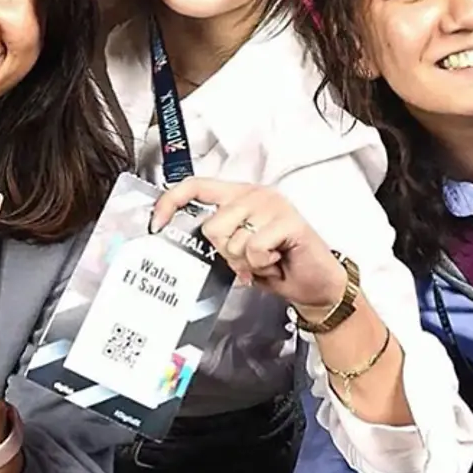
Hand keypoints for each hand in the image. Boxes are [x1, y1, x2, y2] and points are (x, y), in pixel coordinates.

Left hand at [151, 178, 347, 312]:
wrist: (316, 286)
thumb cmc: (278, 267)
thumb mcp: (238, 252)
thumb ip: (216, 240)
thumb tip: (181, 240)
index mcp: (239, 196)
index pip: (196, 186)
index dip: (171, 202)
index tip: (156, 223)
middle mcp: (255, 194)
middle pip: (212, 226)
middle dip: (226, 254)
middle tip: (249, 260)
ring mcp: (273, 204)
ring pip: (233, 240)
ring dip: (247, 262)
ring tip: (267, 260)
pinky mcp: (289, 220)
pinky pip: (255, 247)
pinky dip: (263, 264)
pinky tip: (278, 259)